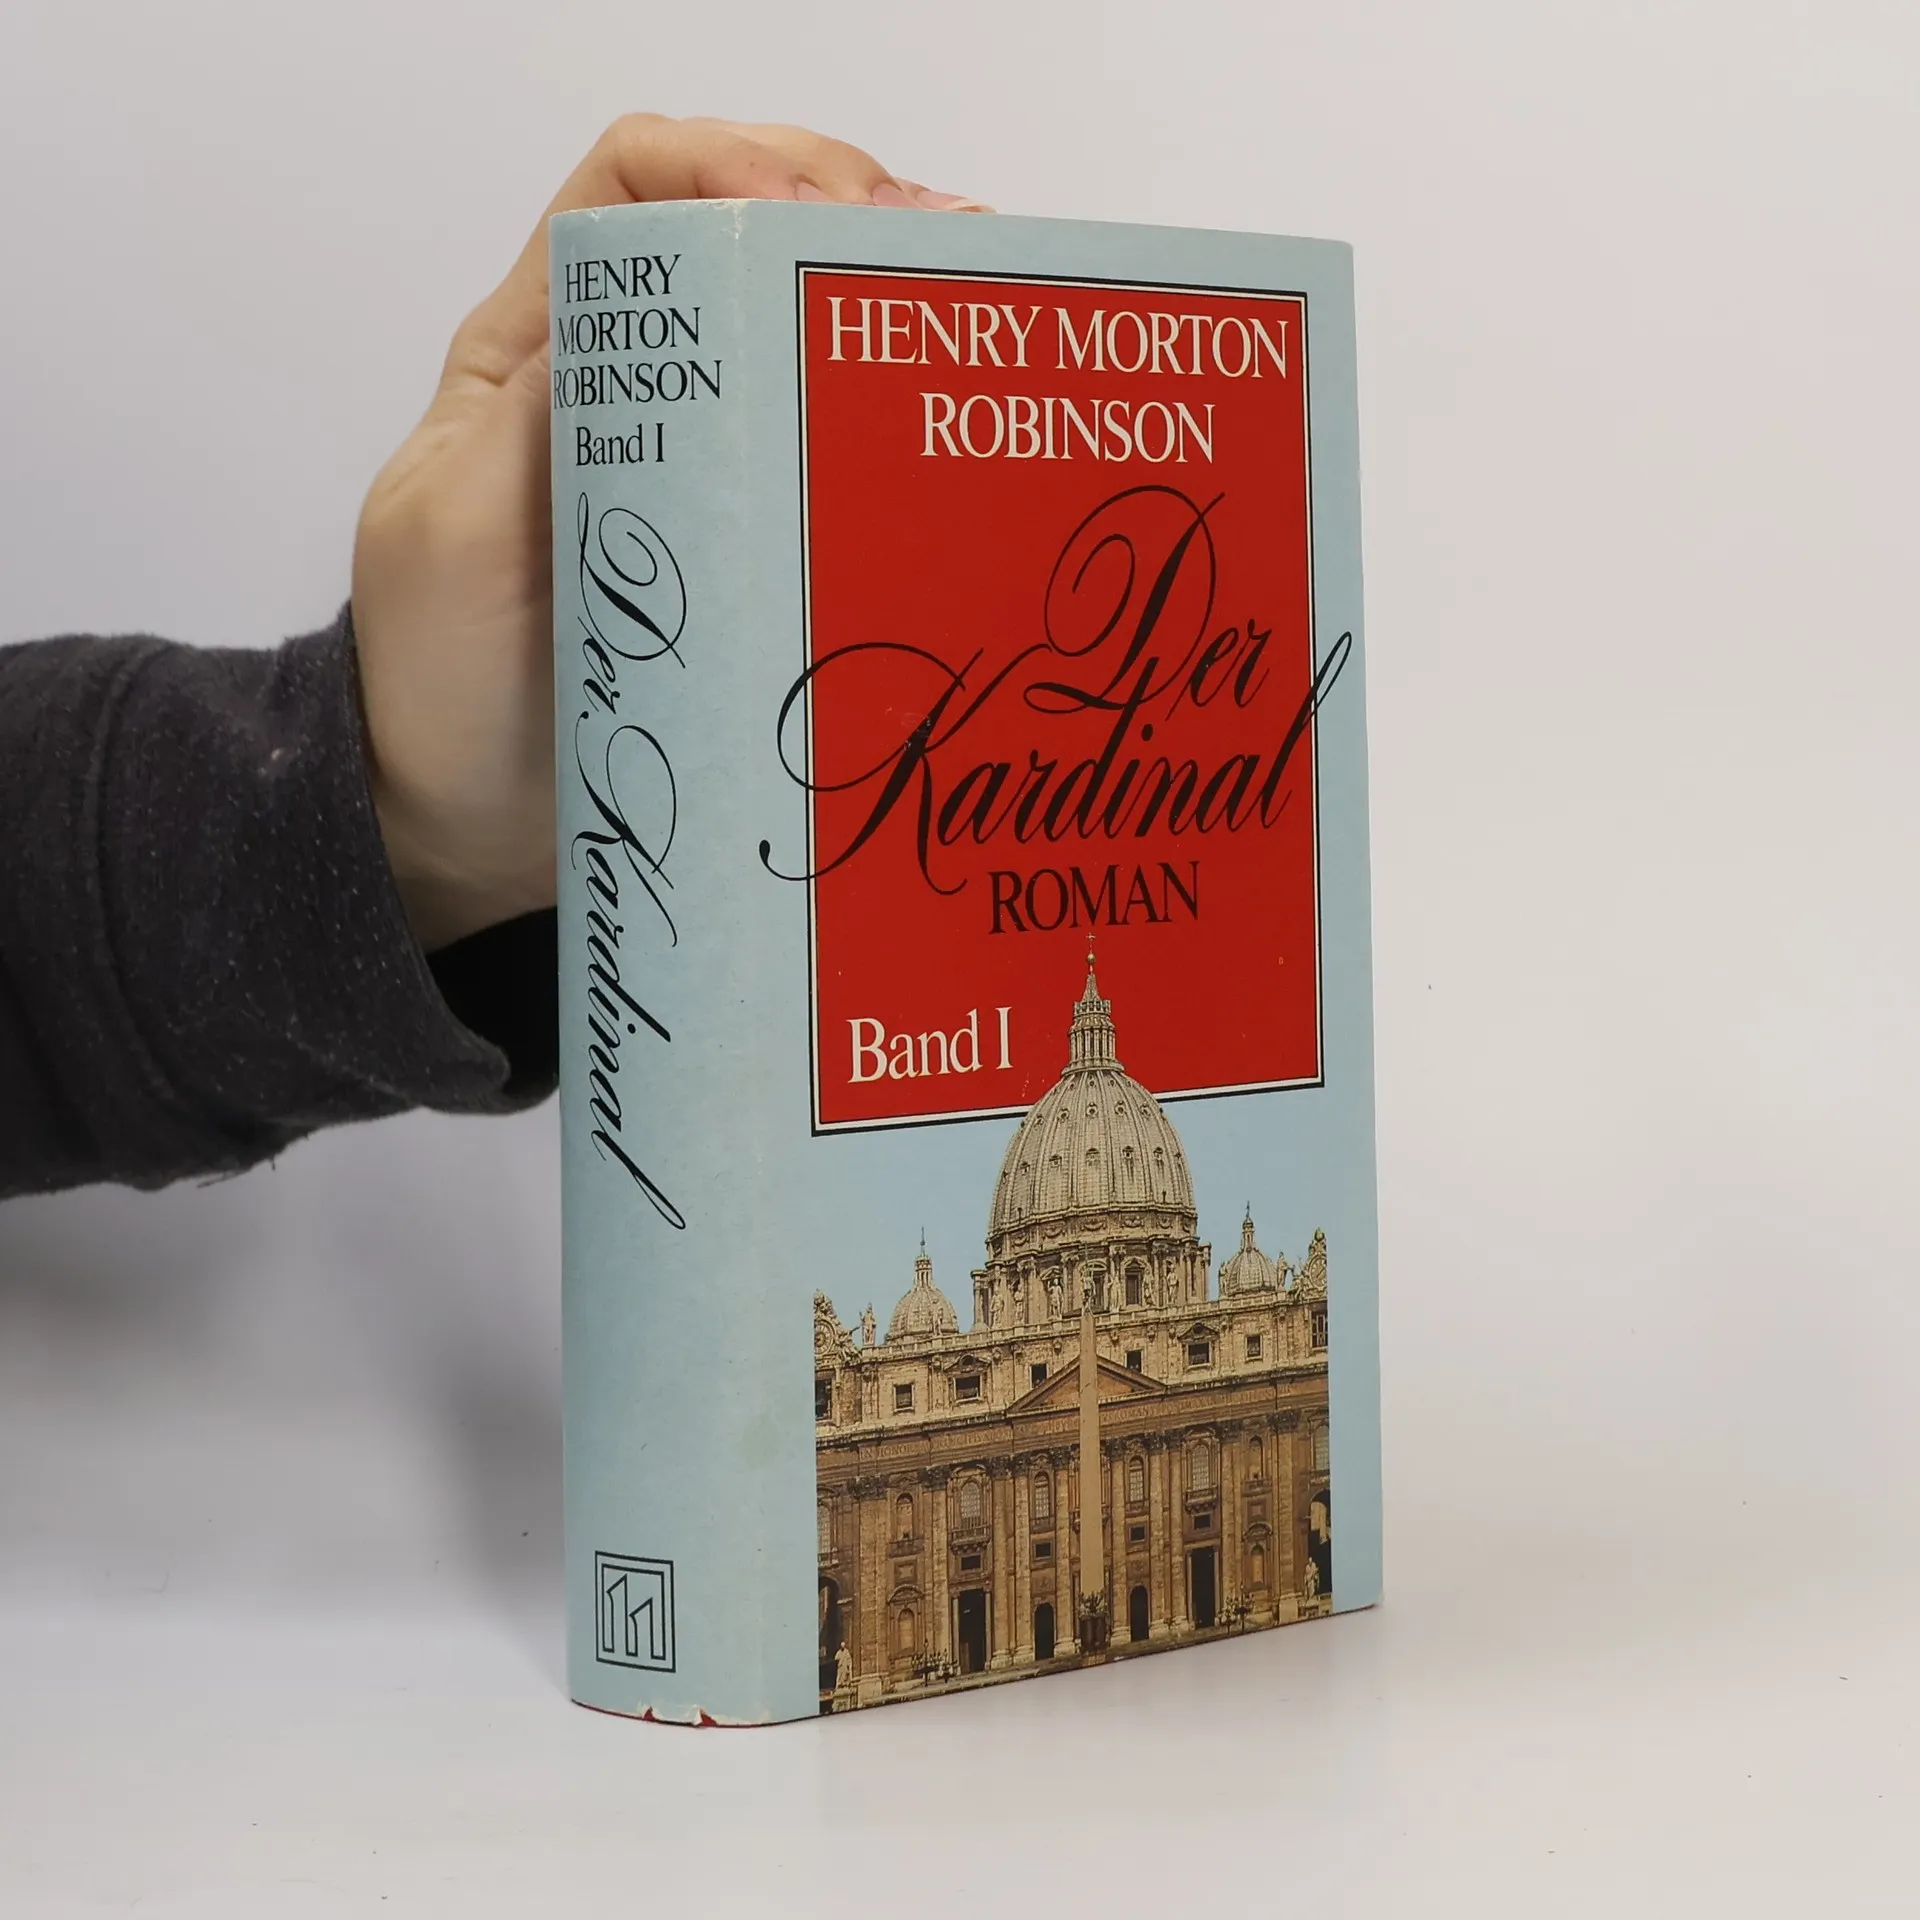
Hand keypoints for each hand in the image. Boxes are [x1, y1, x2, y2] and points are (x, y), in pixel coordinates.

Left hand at [351, 116, 985, 950]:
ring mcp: (703, 466)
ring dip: (885, 302)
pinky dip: (892, 416)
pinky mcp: (753, 546)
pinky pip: (825, 451)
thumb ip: (531, 422)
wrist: (470, 817)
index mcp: (543, 351)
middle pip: (744, 236)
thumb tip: (645, 314)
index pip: (632, 185)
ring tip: (970, 308)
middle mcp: (637, 385)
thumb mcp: (451, 535)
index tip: (804, 217)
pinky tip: (953, 420)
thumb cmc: (436, 678)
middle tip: (932, 259)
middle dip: (843, 213)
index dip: (725, 163)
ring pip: (800, 333)